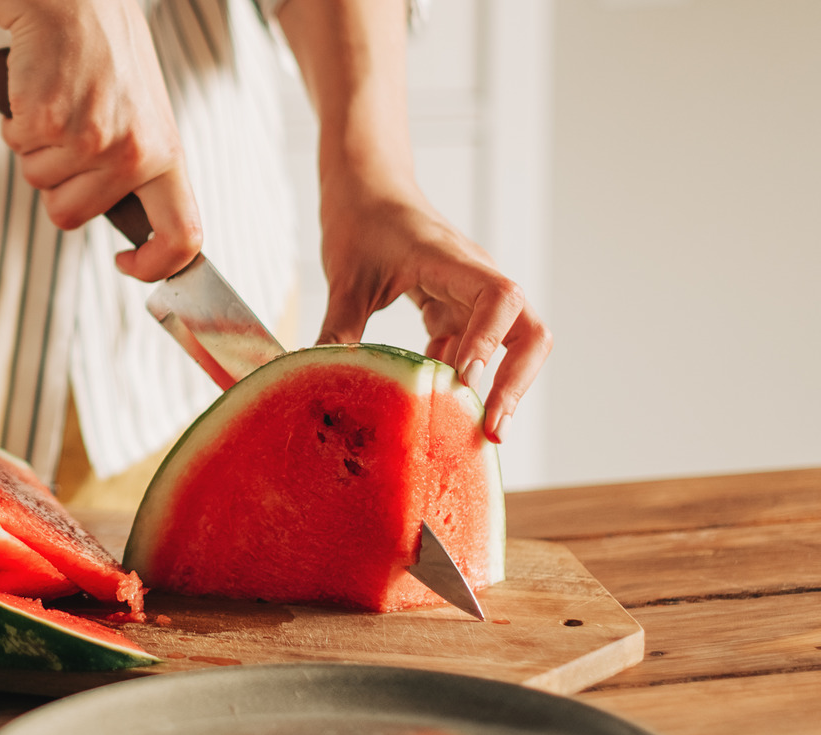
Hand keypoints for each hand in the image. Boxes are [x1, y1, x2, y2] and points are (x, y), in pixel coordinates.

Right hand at [0, 0, 200, 280]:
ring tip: (58, 105)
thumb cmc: (106, 60)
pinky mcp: (48, 122)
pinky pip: (16, 146)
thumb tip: (138, 234)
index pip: (183, 235)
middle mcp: (134, 152)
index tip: (125, 264)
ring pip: (37, 184)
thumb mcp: (143, 117)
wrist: (75, 2)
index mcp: (166, 153)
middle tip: (67, 134)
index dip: (155, 265)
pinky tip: (39, 90)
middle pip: (68, 216)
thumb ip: (138, 170)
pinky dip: (16, 123)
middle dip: (54, 185)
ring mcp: (90, 139)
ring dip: (35, 150)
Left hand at [315, 179, 551, 442]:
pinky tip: (435, 405)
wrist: (367, 187)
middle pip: (528, 331)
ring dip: (496, 387)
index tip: (465, 380)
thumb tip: (322, 381)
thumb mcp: (344, 277)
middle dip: (517, 382)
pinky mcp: (454, 307)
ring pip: (507, 345)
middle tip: (491, 429)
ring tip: (470, 433)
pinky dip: (459, 376)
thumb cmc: (360, 219)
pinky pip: (471, 347)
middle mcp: (474, 280)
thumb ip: (338, 329)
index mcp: (453, 262)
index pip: (500, 300)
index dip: (490, 343)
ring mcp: (468, 296)